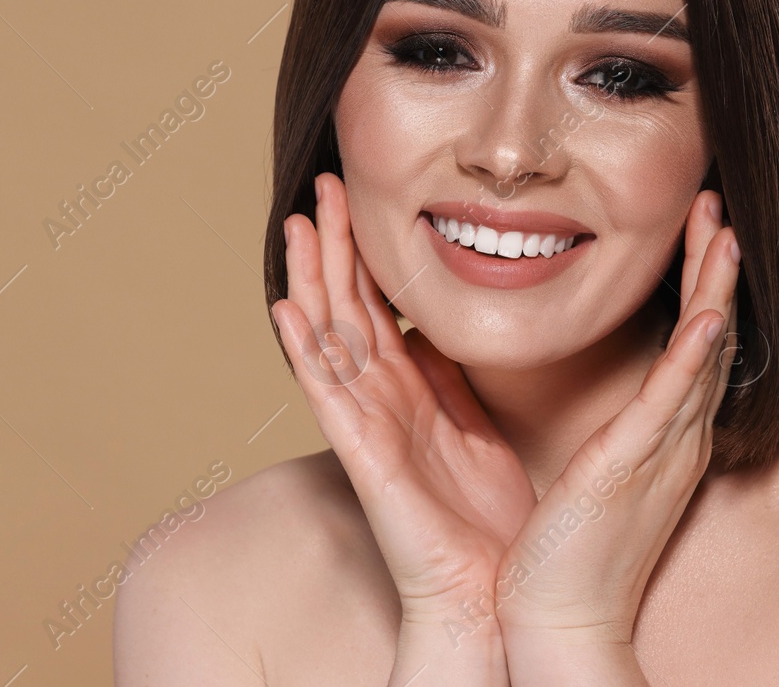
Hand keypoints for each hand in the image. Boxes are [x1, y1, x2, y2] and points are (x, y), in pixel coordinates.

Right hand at [274, 172, 533, 633]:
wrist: (491, 591)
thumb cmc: (487, 522)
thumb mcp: (476, 429)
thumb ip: (452, 380)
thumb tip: (435, 330)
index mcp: (408, 389)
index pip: (377, 305)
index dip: (363, 252)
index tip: (356, 198)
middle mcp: (378, 398)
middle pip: (347, 306)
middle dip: (334, 246)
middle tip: (323, 186)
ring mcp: (365, 422)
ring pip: (331, 335)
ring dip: (310, 278)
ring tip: (295, 224)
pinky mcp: (363, 452)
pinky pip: (327, 391)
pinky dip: (305, 348)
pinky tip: (287, 308)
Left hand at [495, 189, 739, 674]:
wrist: (557, 617)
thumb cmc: (562, 546)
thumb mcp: (586, 465)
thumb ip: (589, 417)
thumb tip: (560, 364)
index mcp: (656, 434)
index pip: (686, 342)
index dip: (695, 283)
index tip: (690, 228)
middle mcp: (671, 437)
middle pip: (708, 335)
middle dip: (712, 268)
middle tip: (712, 205)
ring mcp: (659, 452)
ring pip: (701, 355)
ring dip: (713, 290)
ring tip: (720, 230)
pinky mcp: (632, 469)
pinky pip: (670, 403)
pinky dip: (693, 357)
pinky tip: (706, 316)